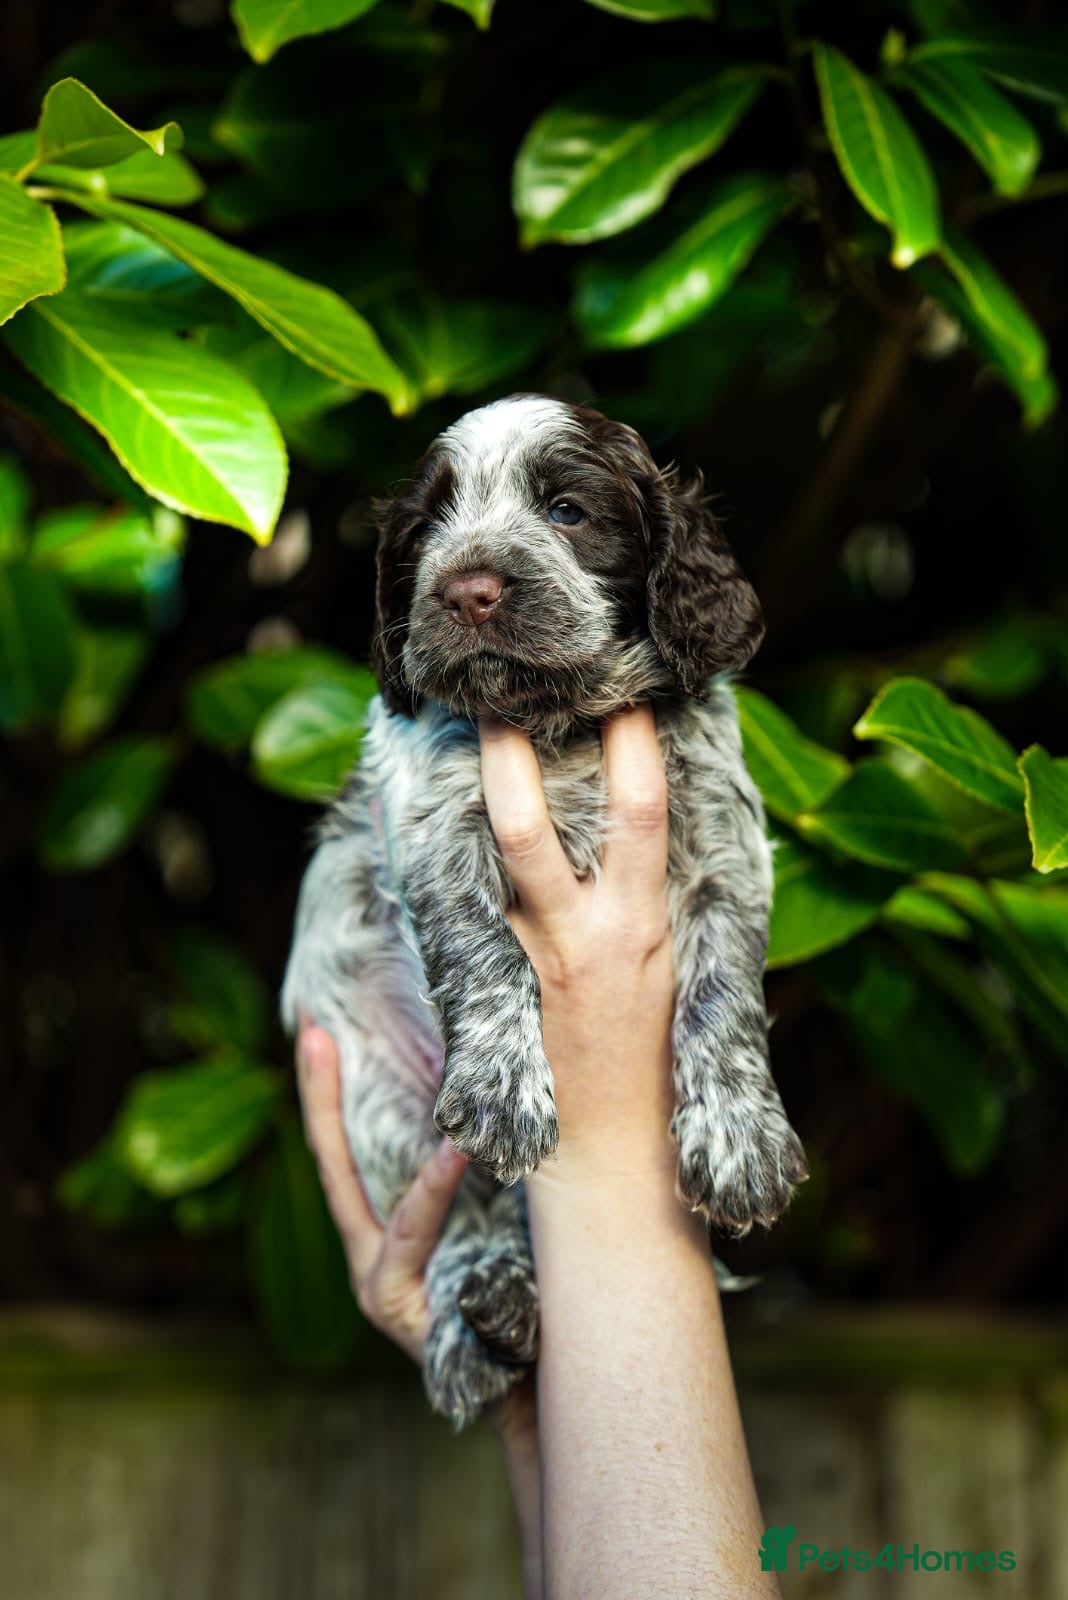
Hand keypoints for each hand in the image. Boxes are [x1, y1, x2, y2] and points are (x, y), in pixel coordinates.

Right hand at [295, 1022, 537, 1437]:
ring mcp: (379, 1285)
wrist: (544, 1386)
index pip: (342, 1151)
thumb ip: (474, 1174)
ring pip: (375, 1197)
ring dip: (378, 1128)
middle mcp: (371, 1256)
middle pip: (332, 1163)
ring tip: (409, 1069)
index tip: (315, 1032)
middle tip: (314, 1031)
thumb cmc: (524, 1298)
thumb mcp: (492, 1224)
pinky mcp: (397, 1308)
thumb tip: (489, 1088)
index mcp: (384, 1235)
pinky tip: (455, 1150)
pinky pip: (413, 1235)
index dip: (325, 1094)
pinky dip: (434, 1188)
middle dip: (321, 1096)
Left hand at [479, 703, 676, 1183]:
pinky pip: (455, 911)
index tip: (626, 687)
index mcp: (641, 922)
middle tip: (490, 692)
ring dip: (455, 805)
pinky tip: (405, 818)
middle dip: (507, 758)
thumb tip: (652, 805)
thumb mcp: (680, 958)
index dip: (632, 744)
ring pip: (475, 867)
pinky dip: (433, 864)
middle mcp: (577, 935)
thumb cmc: (659, 1047)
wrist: (613, 1153)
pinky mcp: (487, 989)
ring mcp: (522, 963)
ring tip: (441, 739)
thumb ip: (657, 886)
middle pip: (528, 830)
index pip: (641, 812)